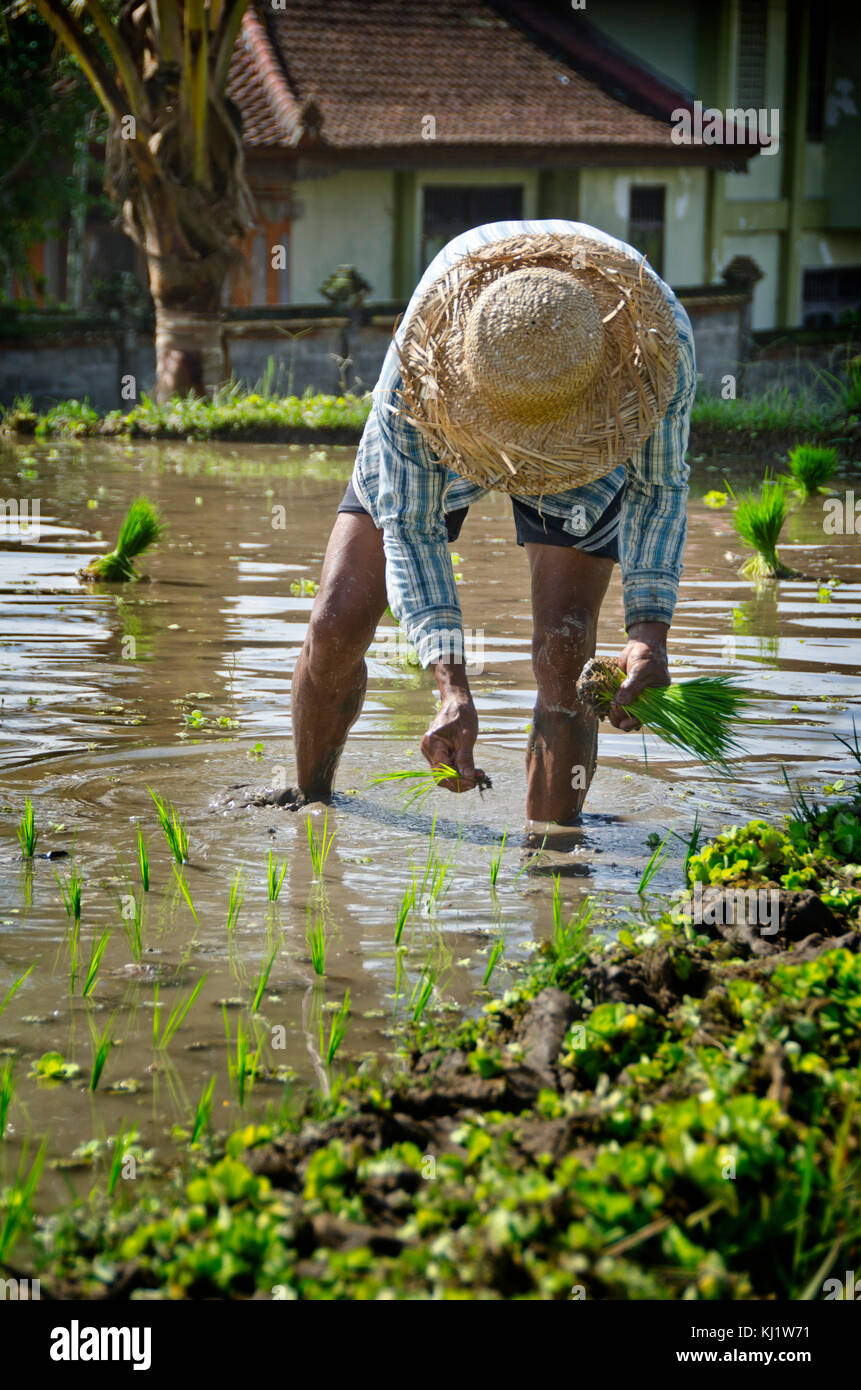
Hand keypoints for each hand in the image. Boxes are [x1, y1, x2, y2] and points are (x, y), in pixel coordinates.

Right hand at [421, 671, 482, 791]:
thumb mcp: (466, 738)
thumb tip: (468, 778)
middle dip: (459, 781)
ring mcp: (431, 752)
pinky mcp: (438, 753)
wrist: (457, 702)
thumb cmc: (462, 715)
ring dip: (461, 777)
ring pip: (444, 774)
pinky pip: (447, 767)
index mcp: (431, 744)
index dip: (457, 780)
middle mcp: (427, 750)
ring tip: (478, 774)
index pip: (441, 771)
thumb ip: (465, 759)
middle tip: (477, 780)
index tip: (473, 782)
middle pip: (441, 776)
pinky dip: (459, 771)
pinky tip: (473, 770)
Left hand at [608, 621, 669, 731]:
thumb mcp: (641, 670)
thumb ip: (631, 686)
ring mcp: (633, 696)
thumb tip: (620, 702)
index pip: (645, 715)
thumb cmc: (647, 656)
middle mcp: (644, 700)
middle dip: (621, 717)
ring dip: (614, 713)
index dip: (633, 722)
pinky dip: (609, 705)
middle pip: (632, 716)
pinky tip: (604, 704)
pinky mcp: (623, 691)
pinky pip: (616, 702)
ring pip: (623, 712)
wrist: (641, 645)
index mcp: (656, 699)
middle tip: (613, 709)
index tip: (622, 725)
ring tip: (609, 708)